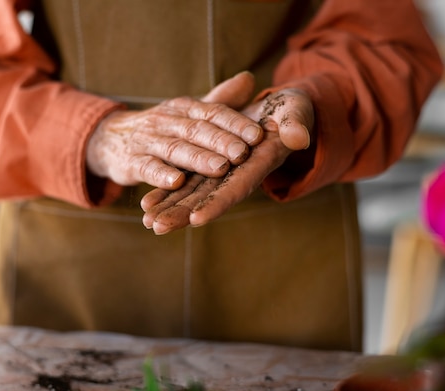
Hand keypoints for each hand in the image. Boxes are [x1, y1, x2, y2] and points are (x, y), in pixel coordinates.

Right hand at [86, 73, 262, 190]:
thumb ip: (219, 101)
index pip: (213, 112)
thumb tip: (250, 79)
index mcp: (184, 108)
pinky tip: (177, 182)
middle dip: (221, 141)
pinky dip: (161, 175)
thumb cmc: (162, 128)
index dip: (235, 124)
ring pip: (176, 149)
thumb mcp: (188, 112)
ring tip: (220, 168)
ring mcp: (148, 141)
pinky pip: (147, 168)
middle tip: (243, 153)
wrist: (111, 138)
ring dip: (198, 159)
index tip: (258, 135)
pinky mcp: (132, 162)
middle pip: (197, 130)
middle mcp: (167, 120)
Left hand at [141, 87, 313, 234]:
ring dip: (171, 207)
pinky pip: (187, 181)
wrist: (281, 109)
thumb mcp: (296, 113)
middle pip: (209, 198)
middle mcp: (239, 174)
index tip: (197, 218)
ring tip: (147, 222)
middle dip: (184, 213)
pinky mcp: (211, 165)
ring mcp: (223, 172)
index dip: (218, 202)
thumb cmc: (291, 110)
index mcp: (260, 163)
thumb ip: (296, 126)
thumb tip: (298, 138)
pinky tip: (146, 204)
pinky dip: (168, 192)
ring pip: (194, 193)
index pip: (237, 187)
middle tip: (158, 227)